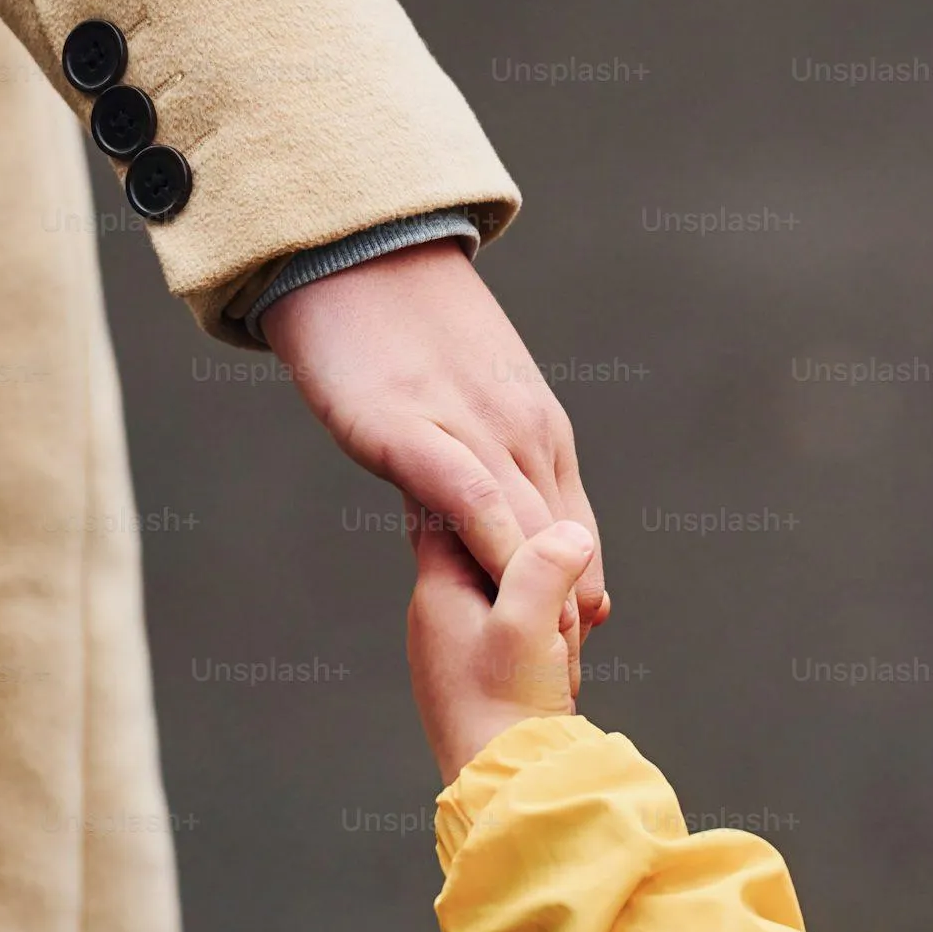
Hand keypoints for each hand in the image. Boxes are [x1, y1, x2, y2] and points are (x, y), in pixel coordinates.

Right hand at [261, 238, 608, 627]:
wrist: (353, 254)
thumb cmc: (402, 329)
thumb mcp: (468, 397)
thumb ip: (490, 451)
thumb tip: (496, 505)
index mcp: (539, 425)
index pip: (574, 526)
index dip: (579, 591)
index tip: (578, 646)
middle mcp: (523, 427)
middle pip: (563, 538)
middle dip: (568, 611)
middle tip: (563, 678)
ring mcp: (472, 425)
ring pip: (529, 525)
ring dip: (540, 597)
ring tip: (541, 663)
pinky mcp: (414, 427)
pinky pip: (470, 495)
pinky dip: (493, 545)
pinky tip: (498, 590)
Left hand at [408, 516, 595, 781]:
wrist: (509, 791)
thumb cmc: (506, 712)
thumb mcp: (528, 624)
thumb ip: (545, 566)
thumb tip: (570, 532)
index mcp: (437, 591)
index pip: (447, 510)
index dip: (491, 495)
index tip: (524, 492)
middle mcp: (440, 615)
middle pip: (492, 550)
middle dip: (538, 566)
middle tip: (563, 601)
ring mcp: (462, 647)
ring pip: (516, 594)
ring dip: (551, 611)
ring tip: (561, 647)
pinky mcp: (488, 675)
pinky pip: (525, 633)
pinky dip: (551, 640)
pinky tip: (565, 667)